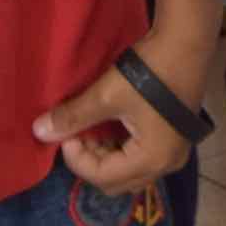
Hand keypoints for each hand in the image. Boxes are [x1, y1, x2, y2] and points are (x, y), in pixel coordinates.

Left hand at [35, 31, 204, 191]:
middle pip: (116, 182)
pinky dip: (120, 150)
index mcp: (151, 160)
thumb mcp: (107, 95)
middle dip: (90, 161)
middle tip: (76, 133)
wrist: (187, 42)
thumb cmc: (148, 71)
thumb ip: (73, 116)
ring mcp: (173, 155)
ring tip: (91, 128)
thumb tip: (39, 131)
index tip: (64, 130)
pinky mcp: (174, 141)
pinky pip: (140, 160)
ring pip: (128, 172)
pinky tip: (110, 126)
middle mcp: (166, 166)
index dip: (76, 158)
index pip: (102, 177)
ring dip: (104, 156)